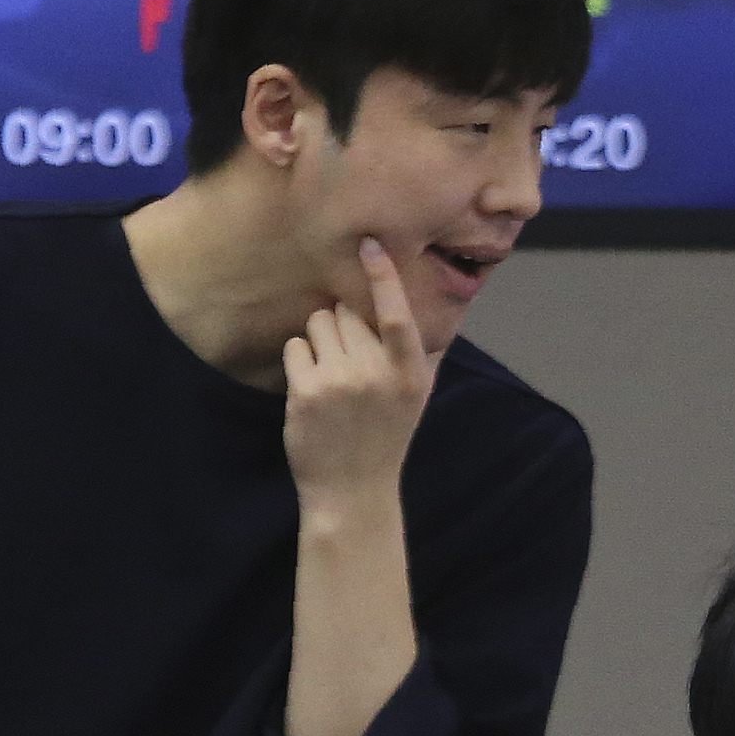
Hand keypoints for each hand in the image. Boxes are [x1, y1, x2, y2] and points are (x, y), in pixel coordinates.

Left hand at [280, 240, 435, 521]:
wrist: (352, 491)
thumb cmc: (387, 435)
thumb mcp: (417, 395)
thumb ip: (424, 351)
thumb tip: (439, 306)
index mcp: (409, 372)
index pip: (397, 313)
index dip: (383, 277)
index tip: (371, 244)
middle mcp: (377, 373)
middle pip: (347, 313)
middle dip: (342, 325)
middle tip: (349, 362)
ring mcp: (340, 383)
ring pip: (318, 324)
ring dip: (319, 340)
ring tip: (331, 375)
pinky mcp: (306, 393)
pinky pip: (296, 347)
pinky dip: (299, 361)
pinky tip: (311, 388)